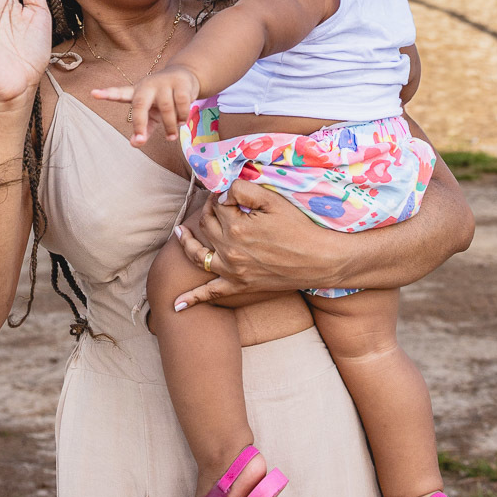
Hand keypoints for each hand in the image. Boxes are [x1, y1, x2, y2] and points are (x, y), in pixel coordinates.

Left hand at [92, 65, 199, 144]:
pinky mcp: (180, 83)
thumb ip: (143, 128)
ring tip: (171, 136)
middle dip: (140, 124)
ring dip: (170, 126)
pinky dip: (182, 117)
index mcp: (137, 93)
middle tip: (141, 140)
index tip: (93, 94)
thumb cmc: (163, 98)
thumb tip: (134, 144)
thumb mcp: (152, 113)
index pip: (119, 93)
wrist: (186, 77)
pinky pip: (181, 104)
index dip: (107, 94)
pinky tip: (182, 122)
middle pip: (140, 104)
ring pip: (166, 108)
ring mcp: (163, 83)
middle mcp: (147, 86)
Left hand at [172, 178, 332, 306]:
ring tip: (179, 234)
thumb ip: (244, 190)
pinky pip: (211, 294)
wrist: (320, 260)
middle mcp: (229, 250)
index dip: (221, 195)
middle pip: (207, 225)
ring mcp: (232, 271)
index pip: (217, 205)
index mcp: (236, 226)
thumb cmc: (299, 227)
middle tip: (214, 204)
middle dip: (207, 211)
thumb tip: (223, 192)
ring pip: (197, 255)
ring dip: (186, 243)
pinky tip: (176, 305)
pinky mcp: (239, 286)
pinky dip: (193, 299)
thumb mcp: (273, 200)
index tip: (227, 192)